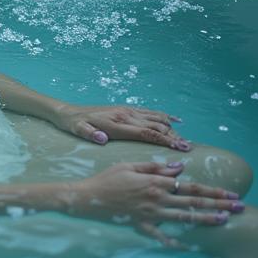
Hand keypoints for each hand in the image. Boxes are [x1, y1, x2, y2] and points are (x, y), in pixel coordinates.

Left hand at [51, 102, 190, 151]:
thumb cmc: (75, 125)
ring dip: (171, 128)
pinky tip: (176, 120)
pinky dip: (164, 116)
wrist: (68, 112)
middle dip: (173, 136)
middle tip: (189, 148)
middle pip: (156, 125)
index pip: (146, 133)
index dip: (165, 140)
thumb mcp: (79, 131)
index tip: (180, 148)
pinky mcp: (125, 109)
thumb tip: (102, 139)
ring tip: (185, 139)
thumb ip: (90, 135)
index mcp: (117, 123)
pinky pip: (148, 111)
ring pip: (155, 118)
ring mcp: (126, 110)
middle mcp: (125, 115)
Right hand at [65, 161, 242, 247]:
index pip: (189, 185)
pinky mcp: (142, 226)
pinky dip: (175, 242)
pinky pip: (162, 237)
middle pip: (193, 201)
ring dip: (206, 219)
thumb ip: (154, 166)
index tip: (229, 193)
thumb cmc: (106, 178)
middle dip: (218, 204)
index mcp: (154, 182)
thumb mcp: (128, 165)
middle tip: (237, 207)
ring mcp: (150, 214)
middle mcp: (156, 198)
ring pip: (184, 217)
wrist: (87, 197)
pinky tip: (189, 246)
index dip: (211, 190)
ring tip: (223, 220)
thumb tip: (178, 168)